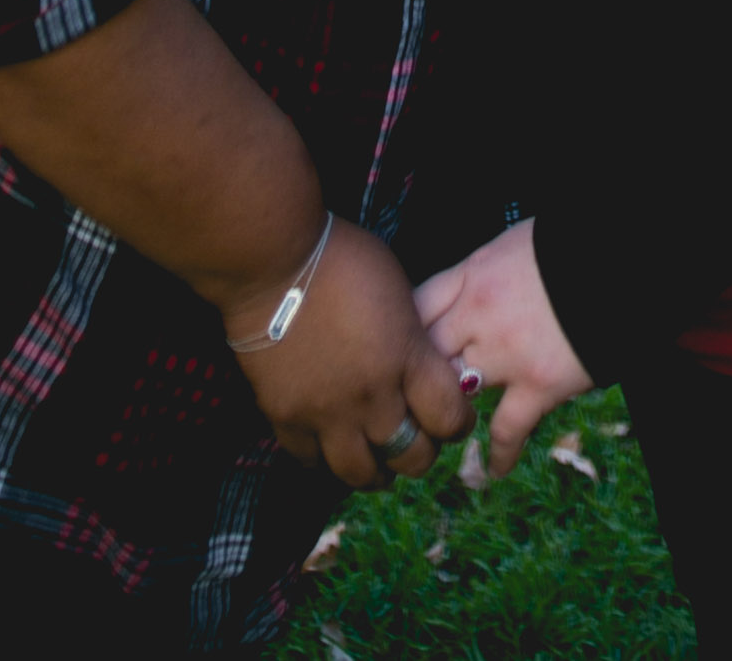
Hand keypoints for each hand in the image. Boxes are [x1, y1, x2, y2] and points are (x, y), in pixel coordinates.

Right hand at [223, 218, 469, 490]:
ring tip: (377, 461)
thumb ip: (412, 337)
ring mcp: (327, 413)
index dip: (459, 423)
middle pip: (411, 456)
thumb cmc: (342, 258)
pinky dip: (326, 461)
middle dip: (421, 453)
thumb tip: (418, 365)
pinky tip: (332, 448)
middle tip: (417, 440)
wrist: (272, 259)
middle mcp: (372, 396)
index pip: (450, 418)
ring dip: (376, 471)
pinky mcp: (286, 418)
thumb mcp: (398, 290)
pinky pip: (312, 462)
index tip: (455, 417)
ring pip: (362, 473)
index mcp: (407, 358)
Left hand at [414, 220, 593, 475]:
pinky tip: (492, 470)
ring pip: (454, 393)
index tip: (392, 349)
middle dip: (411, 376)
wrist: (614, 261)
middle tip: (403, 401)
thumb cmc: (565, 246)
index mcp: (472, 275)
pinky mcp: (538, 385)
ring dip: (447, 412)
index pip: (417, 306)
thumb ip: (480, 273)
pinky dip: (498, 454)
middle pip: (424, 354)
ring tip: (439, 433)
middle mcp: (479, 314)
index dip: (400, 330)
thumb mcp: (510, 245)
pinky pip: (506, 430)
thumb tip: (464, 290)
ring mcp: (506, 353)